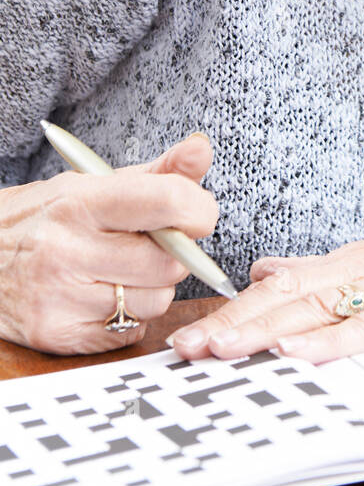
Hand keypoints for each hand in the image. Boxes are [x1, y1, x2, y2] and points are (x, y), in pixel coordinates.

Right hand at [0, 133, 218, 353]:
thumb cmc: (41, 218)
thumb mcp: (90, 184)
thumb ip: (156, 172)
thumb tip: (201, 149)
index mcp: (80, 202)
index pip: (168, 202)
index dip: (198, 209)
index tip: (195, 212)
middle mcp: (67, 251)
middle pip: (170, 263)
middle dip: (174, 253)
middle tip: (150, 244)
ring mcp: (60, 298)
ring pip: (156, 301)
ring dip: (153, 288)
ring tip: (120, 270)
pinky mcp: (58, 336)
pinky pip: (131, 332)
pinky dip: (129, 316)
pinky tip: (102, 295)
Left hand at [166, 192, 363, 363]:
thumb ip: (328, 267)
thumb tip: (270, 269)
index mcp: (354, 260)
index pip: (280, 286)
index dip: (234, 312)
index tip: (191, 333)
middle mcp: (363, 270)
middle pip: (284, 298)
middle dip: (232, 325)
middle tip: (185, 349)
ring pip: (316, 311)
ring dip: (263, 332)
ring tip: (220, 350)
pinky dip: (332, 342)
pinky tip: (298, 352)